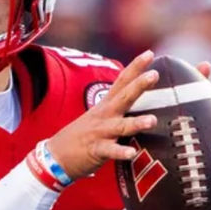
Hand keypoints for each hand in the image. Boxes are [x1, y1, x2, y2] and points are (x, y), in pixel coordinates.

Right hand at [46, 50, 160, 180]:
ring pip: (120, 126)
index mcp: (106, 106)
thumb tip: (143, 103)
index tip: (150, 53)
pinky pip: (110, 151)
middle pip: (123, 98)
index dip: (135, 67)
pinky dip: (121, 152)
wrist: (55, 156)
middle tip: (154, 74)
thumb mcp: (99, 117)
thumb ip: (119, 109)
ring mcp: (100, 133)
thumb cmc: (83, 137)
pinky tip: (132, 153)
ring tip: (152, 120)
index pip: (121, 82)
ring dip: (136, 123)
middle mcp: (104, 116)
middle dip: (138, 86)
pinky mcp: (95, 150)